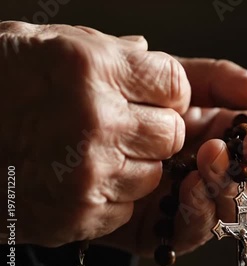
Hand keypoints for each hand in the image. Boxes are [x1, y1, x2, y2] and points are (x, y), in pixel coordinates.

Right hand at [0, 21, 189, 245]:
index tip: (153, 95)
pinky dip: (112, 195)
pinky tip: (79, 177)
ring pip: (154, 174)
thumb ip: (105, 48)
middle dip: (156, 129)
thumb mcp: (45, 45)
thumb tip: (145, 50)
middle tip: (126, 125)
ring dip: (135, 164)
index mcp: (91, 70)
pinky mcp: (77, 214)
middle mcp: (95, 122)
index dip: (167, 91)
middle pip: (172, 133)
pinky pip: (127, 206)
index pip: (175, 85)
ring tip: (96, 151)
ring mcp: (87, 173)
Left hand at [98, 58, 246, 255]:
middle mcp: (226, 174)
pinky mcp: (173, 229)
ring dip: (231, 183)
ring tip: (212, 155)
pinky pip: (198, 228)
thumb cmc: (139, 103)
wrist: (85, 129)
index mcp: (235, 138)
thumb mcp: (183, 82)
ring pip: (237, 208)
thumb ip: (228, 83)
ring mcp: (202, 203)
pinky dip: (200, 209)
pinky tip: (191, 185)